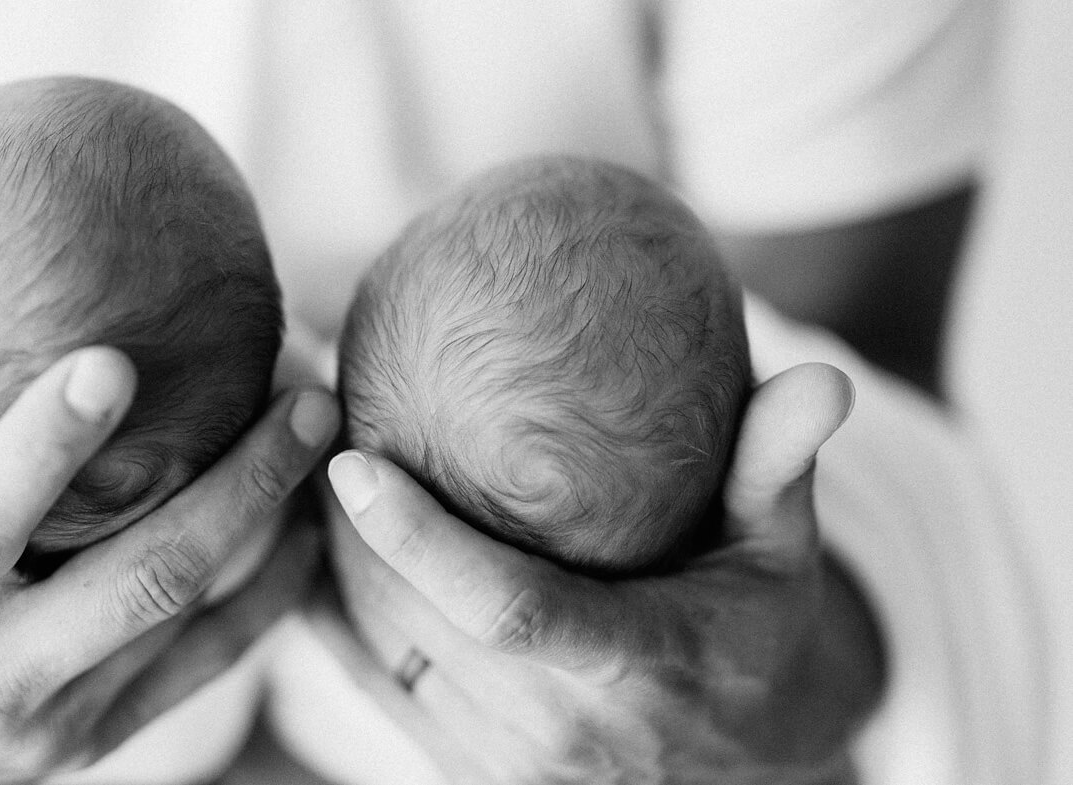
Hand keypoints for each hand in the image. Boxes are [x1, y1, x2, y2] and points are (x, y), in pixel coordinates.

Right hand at [0, 260, 339, 784]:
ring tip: (326, 433)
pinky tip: (310, 522)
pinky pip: (206, 665)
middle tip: (309, 393)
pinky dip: (267, 594)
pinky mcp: (98, 739)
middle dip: (241, 485)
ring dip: (270, 524)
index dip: (45, 443)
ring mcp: (56, 720)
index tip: (117, 358)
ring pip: (191, 618)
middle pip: (144, 578)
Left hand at [314, 363, 881, 784]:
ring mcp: (518, 770)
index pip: (510, 609)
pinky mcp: (480, 780)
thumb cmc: (758, 620)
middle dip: (351, 536)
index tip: (355, 463)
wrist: (750, 754)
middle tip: (309, 430)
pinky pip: (384, 692)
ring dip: (336, 570)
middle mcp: (568, 735)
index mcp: (642, 667)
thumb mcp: (784, 545)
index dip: (421, 541)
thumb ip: (781, 465)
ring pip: (389, 661)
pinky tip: (315, 548)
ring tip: (298, 475)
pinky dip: (341, 620)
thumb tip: (826, 378)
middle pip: (421, 628)